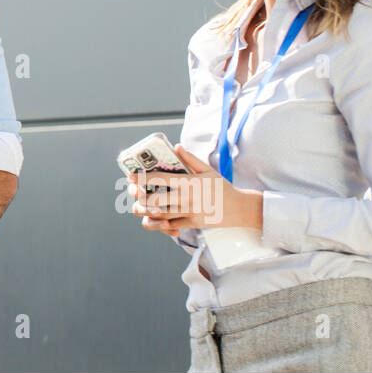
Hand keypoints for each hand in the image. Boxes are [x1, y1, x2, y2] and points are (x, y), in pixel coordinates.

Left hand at [128, 145, 263, 232]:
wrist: (239, 208)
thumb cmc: (222, 187)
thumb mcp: (208, 170)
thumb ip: (191, 159)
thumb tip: (176, 146)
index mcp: (189, 182)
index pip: (160, 179)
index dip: (143, 178)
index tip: (131, 176)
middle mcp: (187, 198)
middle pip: (156, 200)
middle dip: (141, 198)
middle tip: (133, 194)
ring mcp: (190, 212)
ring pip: (161, 215)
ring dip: (147, 212)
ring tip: (137, 208)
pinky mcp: (193, 224)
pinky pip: (172, 225)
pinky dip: (160, 224)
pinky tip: (152, 220)